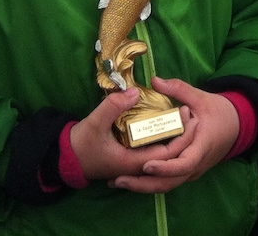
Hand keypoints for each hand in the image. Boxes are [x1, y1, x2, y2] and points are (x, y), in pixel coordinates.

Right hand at [68, 88, 199, 184]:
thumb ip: (112, 107)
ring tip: (183, 113)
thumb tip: (134, 92)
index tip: (189, 113)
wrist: (66, 158)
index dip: (183, 135)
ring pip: (163, 151)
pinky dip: (163, 136)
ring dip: (175, 134)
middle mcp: (138, 165)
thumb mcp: (94, 123)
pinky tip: (166, 120)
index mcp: (134, 162)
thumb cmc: (81, 144)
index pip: (169, 154)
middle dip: (184, 133)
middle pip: (170, 153)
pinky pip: (153, 148)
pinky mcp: (131, 157)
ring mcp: (135, 163)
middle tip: (191, 109)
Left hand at [110, 78, 239, 193]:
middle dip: (144, 184)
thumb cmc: (220, 111)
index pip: (184, 164)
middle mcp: (196, 164)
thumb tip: (154, 80)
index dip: (165, 167)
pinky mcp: (187, 172)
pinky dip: (150, 183)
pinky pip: (169, 182)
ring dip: (144, 186)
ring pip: (167, 186)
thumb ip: (178, 89)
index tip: (146, 165)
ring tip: (119, 181)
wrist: (237, 125)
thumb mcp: (201, 97)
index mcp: (202, 146)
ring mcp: (192, 171)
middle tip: (119, 179)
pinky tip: (132, 178)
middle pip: (170, 183)